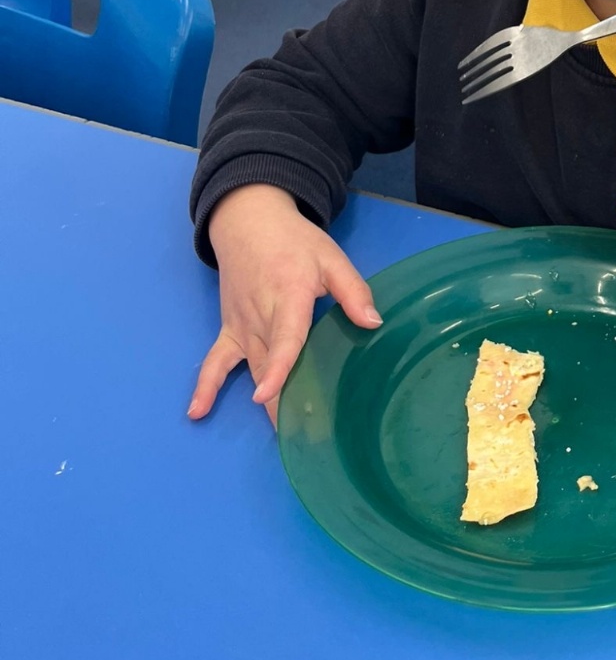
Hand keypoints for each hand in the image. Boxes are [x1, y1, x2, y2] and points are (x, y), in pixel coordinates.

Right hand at [188, 184, 380, 426]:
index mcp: (288, 296)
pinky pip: (215, 362)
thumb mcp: (331, 257)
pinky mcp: (230, 329)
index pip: (284, 338)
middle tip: (304, 435)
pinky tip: (197, 413)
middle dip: (283, 401)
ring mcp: (242, 326)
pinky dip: (206, 386)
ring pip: (252, 371)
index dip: (279, 369)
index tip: (267, 397)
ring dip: (264, 403)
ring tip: (280, 438)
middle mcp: (261, 316)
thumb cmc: (295, 242)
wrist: (248, 222)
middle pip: (270, 364)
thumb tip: (373, 323)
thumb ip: (353, 290)